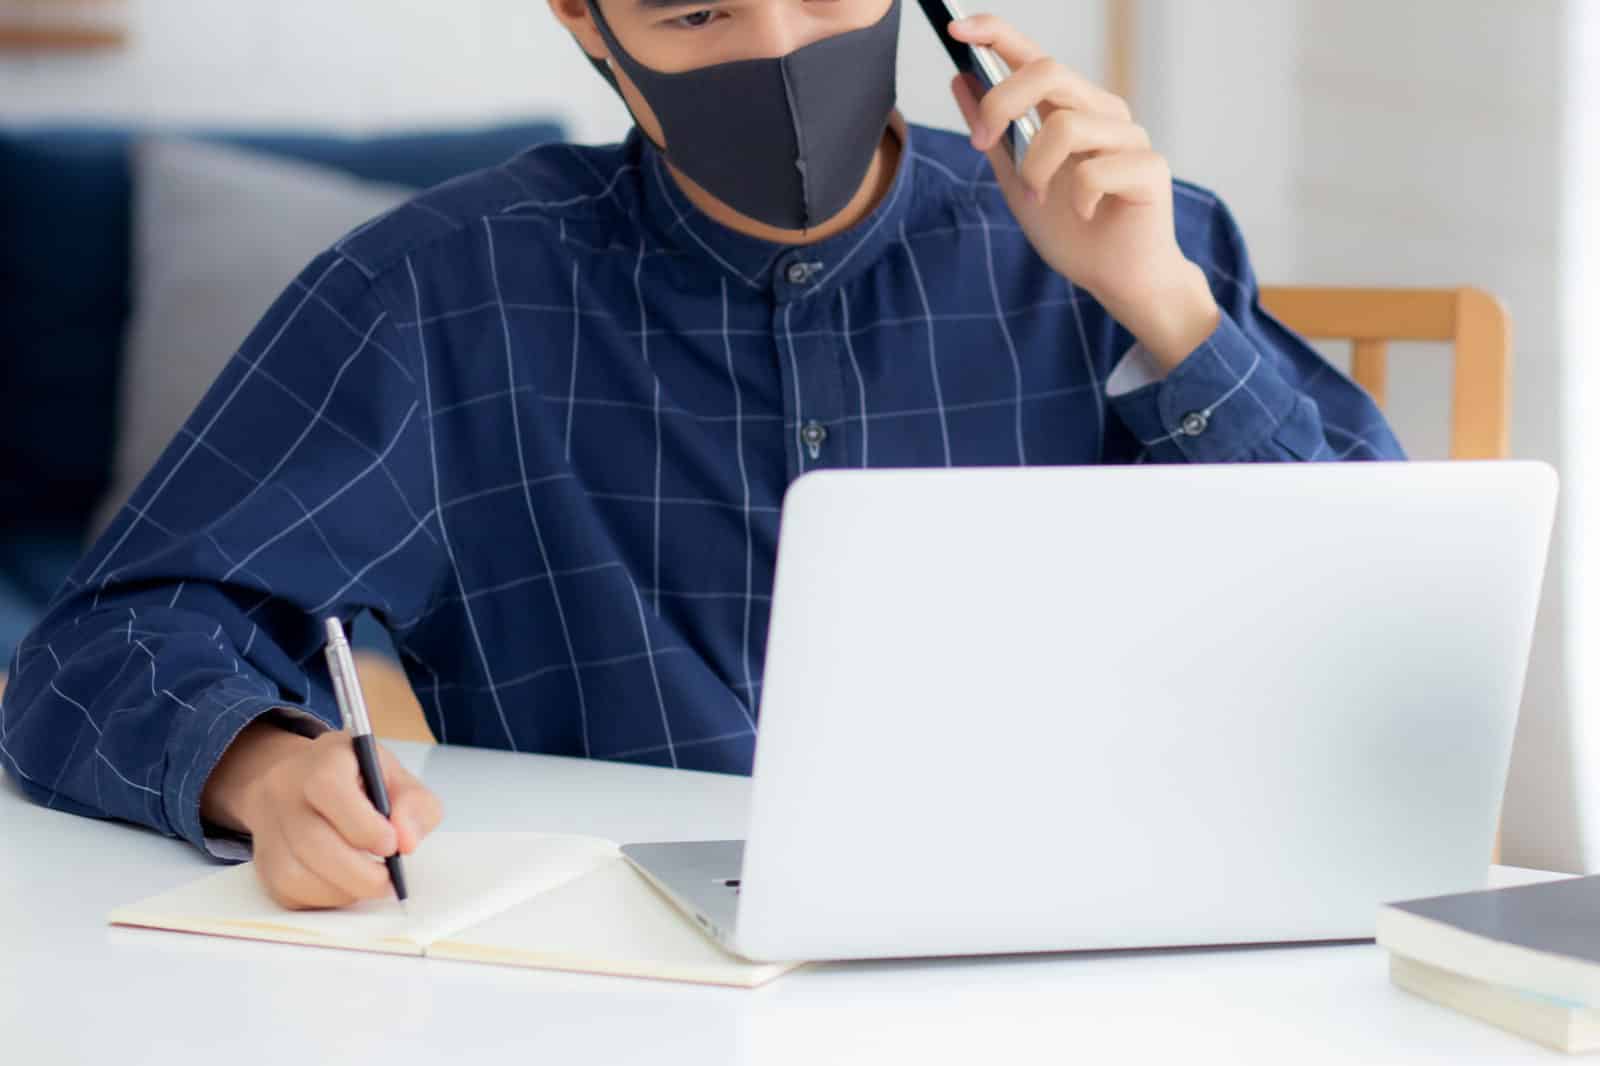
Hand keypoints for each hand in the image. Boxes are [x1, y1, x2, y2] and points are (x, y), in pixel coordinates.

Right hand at [202, 723, 442, 909]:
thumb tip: (406, 842)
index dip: (363, 825)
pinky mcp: (263, 861)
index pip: (329, 789)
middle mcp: (285, 790)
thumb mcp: (395, 775)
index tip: (391, 846)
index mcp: (323, 760)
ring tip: (370, 883)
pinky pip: (287, 892)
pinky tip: (345, 886)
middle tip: (389, 882)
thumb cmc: (356, 779)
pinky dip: (323, 899)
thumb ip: (414, 803)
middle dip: (358, 873)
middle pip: (310, 841)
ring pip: (293, 873)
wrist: (303, 779)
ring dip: (341, 890)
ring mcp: (269, 828)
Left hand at [949, 15, 1219, 370]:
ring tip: (1042, 199)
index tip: (956, 29)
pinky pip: (1095, 171)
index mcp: (1071, 108)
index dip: (996, 33)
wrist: (1116, 279)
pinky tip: (1085, 216)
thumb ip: (994, 134)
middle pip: (1048, 71)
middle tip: (981, 143)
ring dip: (1036, 168)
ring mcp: (1129, 137)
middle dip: (1001, 103)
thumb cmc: (1074, 230)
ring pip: (1066, 124)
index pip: (1033, 54)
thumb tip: (961, 80)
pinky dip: (1078, 200)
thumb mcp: (1017, 181)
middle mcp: (1102, 111)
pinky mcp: (1150, 169)